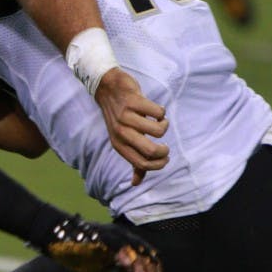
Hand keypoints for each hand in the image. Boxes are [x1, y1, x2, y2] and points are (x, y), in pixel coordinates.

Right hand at [39, 214, 161, 271]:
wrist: (54, 236)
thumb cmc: (77, 253)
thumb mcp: (102, 269)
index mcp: (122, 241)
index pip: (145, 253)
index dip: (153, 268)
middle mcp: (119, 235)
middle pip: (143, 251)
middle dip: (149, 270)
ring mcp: (110, 233)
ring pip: (132, 247)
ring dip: (138, 264)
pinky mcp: (100, 233)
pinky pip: (115, 243)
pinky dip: (123, 253)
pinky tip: (127, 265)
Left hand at [94, 68, 168, 184]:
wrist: (106, 87)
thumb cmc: (119, 117)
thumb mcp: (122, 139)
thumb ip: (132, 160)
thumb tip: (135, 184)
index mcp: (119, 145)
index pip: (142, 164)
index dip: (158, 164)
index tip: (165, 158)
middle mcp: (120, 132)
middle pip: (150, 150)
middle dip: (164, 151)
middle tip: (165, 145)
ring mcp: (126, 116)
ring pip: (158, 130)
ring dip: (164, 126)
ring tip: (159, 121)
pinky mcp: (133, 101)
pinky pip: (158, 112)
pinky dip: (162, 112)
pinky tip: (155, 110)